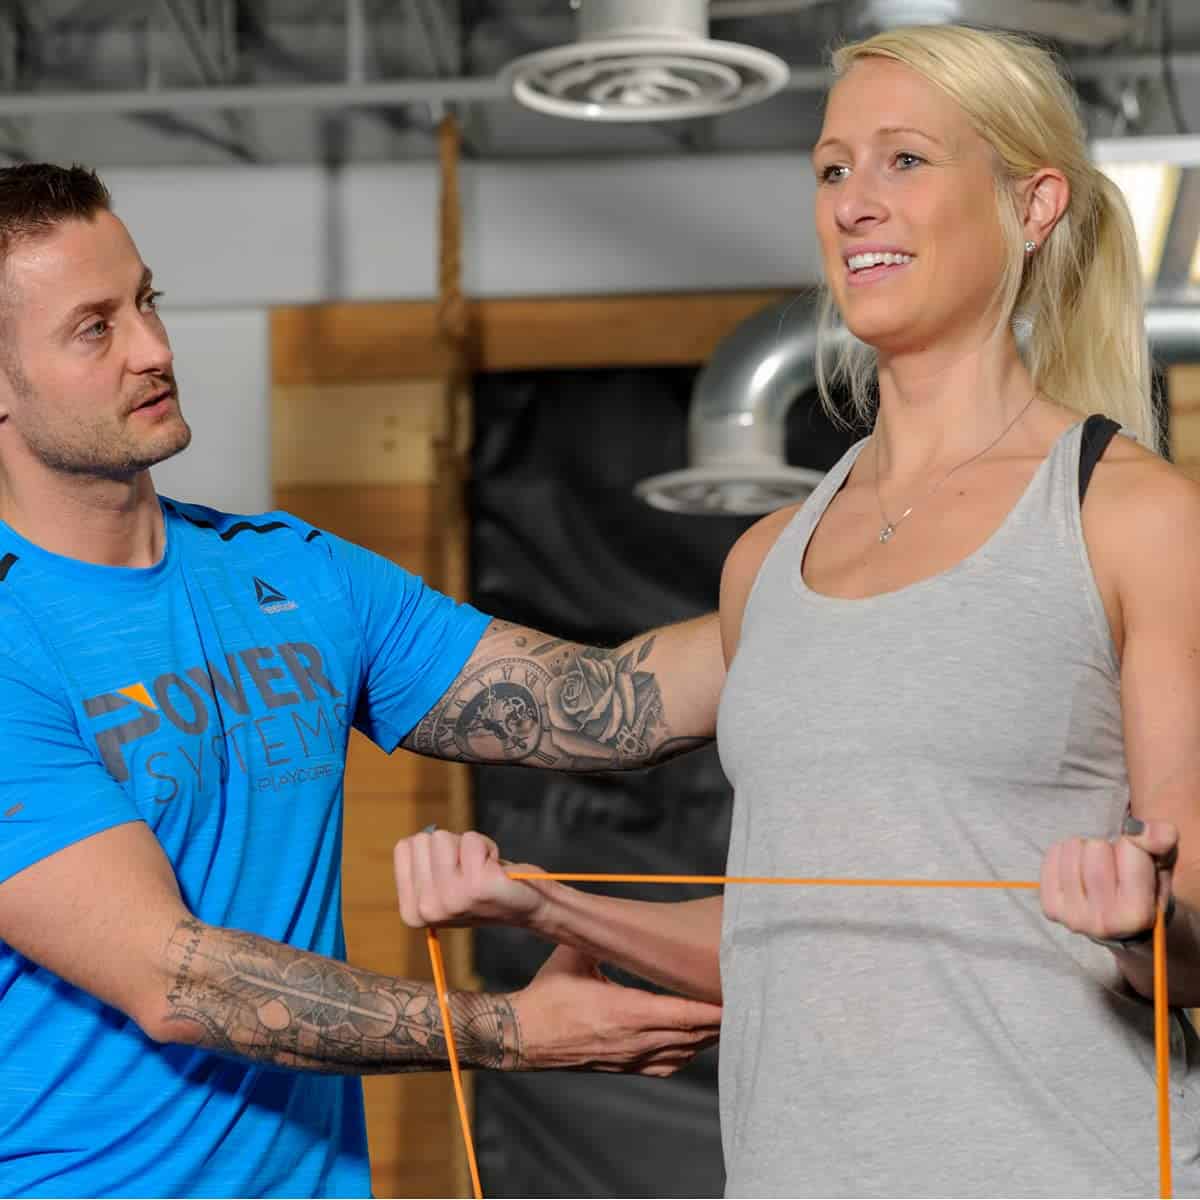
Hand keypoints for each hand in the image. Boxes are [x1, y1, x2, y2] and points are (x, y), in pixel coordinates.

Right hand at [394, 828, 549, 930]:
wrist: (528, 906)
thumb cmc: (484, 885)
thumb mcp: (442, 881)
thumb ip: (423, 861)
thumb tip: (423, 835)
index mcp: (412, 911)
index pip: (404, 848)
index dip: (432, 850)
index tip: (452, 870)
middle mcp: (427, 909)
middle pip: (422, 840)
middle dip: (450, 846)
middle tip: (470, 869)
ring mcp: (451, 899)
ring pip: (443, 837)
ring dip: (469, 846)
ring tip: (482, 868)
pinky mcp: (477, 887)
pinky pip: (471, 840)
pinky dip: (487, 846)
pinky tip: (495, 869)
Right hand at [509, 944, 721, 1075]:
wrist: (521, 1035)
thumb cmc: (547, 994)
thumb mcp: (576, 955)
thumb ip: (601, 935)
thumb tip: (615, 912)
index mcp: (624, 1011)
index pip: (682, 1013)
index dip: (712, 1009)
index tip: (735, 996)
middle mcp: (632, 1040)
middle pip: (691, 1035)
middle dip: (718, 1020)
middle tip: (742, 1001)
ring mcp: (629, 1058)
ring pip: (683, 1052)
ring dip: (706, 1038)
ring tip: (726, 1018)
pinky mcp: (623, 1066)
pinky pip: (667, 1065)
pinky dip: (687, 1053)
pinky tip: (696, 1042)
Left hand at [1041, 816, 1177, 942]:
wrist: (1121, 923)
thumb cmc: (1145, 887)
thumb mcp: (1162, 864)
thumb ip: (1161, 843)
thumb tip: (1151, 831)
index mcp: (1137, 915)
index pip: (1130, 850)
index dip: (1132, 844)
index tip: (1133, 858)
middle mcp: (1104, 922)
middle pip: (1095, 850)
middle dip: (1105, 846)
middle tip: (1112, 861)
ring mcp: (1073, 916)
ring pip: (1071, 850)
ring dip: (1083, 847)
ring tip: (1095, 864)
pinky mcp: (1051, 907)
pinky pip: (1051, 856)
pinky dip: (1063, 851)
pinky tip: (1076, 866)